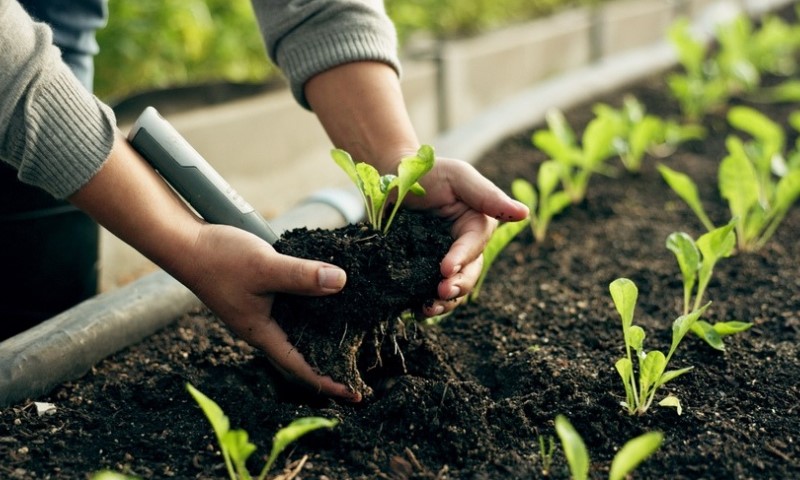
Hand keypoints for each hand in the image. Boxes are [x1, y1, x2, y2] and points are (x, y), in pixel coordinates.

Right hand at [179, 223, 361, 401]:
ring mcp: (260, 311)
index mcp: (261, 332)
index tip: (355, 394)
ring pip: (298, 330)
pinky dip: (312, 308)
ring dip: (322, 336)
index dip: (328, 382)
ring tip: (352, 338)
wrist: (187, 243)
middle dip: (329, 364)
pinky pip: (292, 307)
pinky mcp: (261, 293)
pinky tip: (328, 297)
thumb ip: (302, 276)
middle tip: (360, 371)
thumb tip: (341, 282)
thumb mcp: (266, 267)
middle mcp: (262, 327)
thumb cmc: (219, 259)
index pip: (301, 367)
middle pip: (301, 354)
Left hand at [402, 156, 528, 315]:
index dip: (462, 259)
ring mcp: (443, 261)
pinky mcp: (423, 270)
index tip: (445, 269)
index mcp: (477, 226)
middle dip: (457, 286)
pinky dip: (427, 304)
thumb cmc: (427, 172)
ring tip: (428, 308)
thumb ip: (487, 195)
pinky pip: (430, 292)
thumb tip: (524, 213)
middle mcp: (465, 248)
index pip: (474, 247)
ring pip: (454, 288)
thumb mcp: (457, 177)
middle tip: (440, 292)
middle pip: (469, 274)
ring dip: (445, 302)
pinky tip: (416, 311)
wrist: (390, 178)